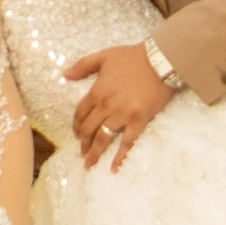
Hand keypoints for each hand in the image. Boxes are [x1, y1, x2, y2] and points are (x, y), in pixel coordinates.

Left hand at [64, 41, 176, 171]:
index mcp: (97, 92)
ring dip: (95, 153)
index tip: (77, 134)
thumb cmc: (132, 57)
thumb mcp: (104, 56)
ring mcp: (122, 116)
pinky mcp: (139, 122)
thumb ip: (83, 65)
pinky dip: (119, 157)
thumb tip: (65, 75)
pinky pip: (127, 143)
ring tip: (89, 164)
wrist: (160, 61)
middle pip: (89, 129)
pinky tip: (113, 168)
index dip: (76, 126)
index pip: (80, 114)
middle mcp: (107, 106)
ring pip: (103, 138)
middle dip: (83, 142)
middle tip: (82, 151)